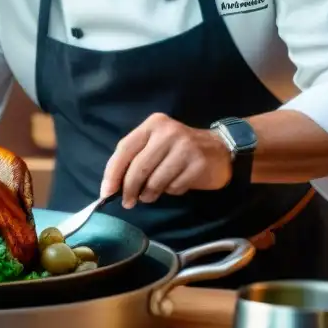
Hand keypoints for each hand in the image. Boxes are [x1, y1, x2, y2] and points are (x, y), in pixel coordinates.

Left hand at [100, 113, 233, 207]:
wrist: (220, 149)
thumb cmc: (179, 150)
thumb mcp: (156, 145)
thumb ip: (136, 159)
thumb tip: (112, 186)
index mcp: (152, 124)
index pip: (124, 149)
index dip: (113, 173)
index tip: (106, 193)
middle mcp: (168, 132)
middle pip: (138, 167)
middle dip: (129, 189)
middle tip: (128, 203)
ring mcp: (185, 147)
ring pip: (155, 180)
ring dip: (149, 194)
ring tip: (150, 195)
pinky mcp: (198, 163)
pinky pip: (174, 187)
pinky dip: (171, 192)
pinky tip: (175, 186)